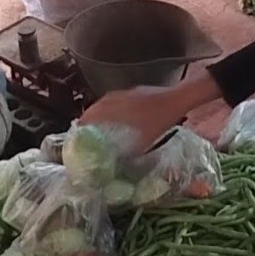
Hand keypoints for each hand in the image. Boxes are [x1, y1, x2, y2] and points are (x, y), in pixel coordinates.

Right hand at [79, 65, 221, 151]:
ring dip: (99, 113)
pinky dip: (111, 109)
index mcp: (114, 109)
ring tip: (98, 126)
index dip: (81, 126)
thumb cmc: (160, 120)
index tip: (77, 135)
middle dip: (88, 120)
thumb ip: (129, 153)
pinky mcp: (134, 91)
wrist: (177, 98)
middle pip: (95, 109)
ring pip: (105, 103)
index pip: (89, 117)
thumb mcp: (144, 141)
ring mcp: (125, 93)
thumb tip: (117, 164)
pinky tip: (118, 118)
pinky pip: (115, 100)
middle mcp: (115, 99)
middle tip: (86, 133)